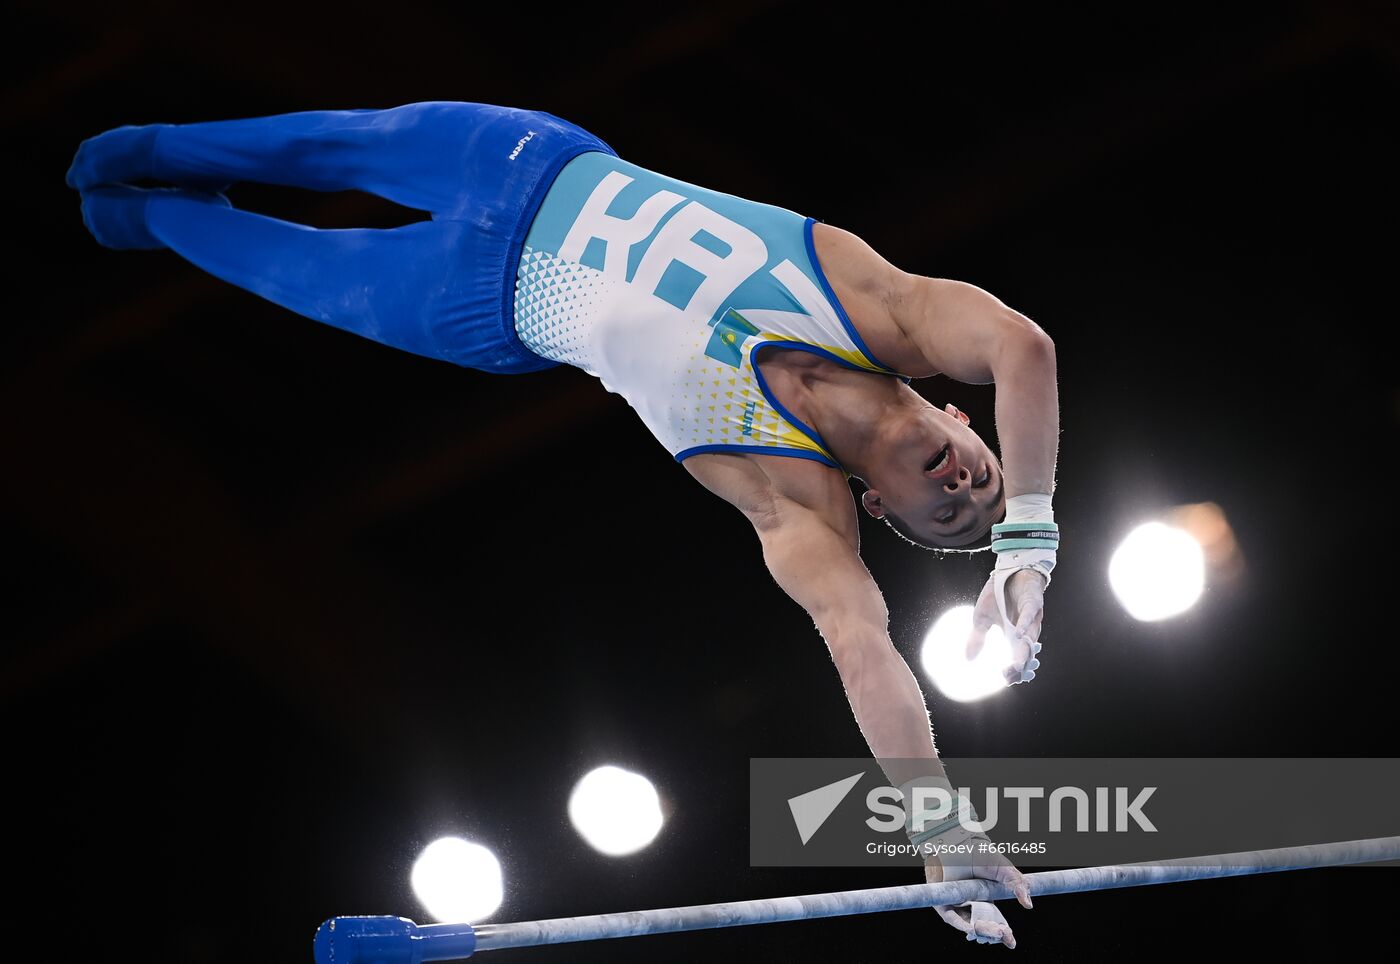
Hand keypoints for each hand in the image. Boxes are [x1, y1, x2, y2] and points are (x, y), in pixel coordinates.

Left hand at [926, 852, 1033, 947]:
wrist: (961, 843)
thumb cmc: (980, 855)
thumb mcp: (1004, 870)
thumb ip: (1017, 885)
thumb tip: (1029, 904)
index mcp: (986, 902)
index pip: (995, 924)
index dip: (1003, 934)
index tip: (1011, 942)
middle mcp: (971, 906)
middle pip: (983, 929)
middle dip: (994, 935)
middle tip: (1004, 934)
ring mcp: (957, 906)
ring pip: (969, 927)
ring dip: (982, 932)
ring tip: (995, 931)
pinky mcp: (943, 904)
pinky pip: (952, 919)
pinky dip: (963, 925)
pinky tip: (973, 929)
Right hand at [966, 568, 1045, 684]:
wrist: (1008, 572)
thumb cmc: (997, 596)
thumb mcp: (982, 619)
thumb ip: (977, 639)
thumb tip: (968, 659)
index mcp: (1014, 638)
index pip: (1018, 660)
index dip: (1015, 671)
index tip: (1005, 680)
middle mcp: (1026, 632)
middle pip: (1026, 655)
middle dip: (1020, 668)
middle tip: (1010, 676)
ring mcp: (1031, 619)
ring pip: (1030, 639)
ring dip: (1024, 653)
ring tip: (1016, 666)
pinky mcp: (1033, 604)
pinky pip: (1029, 616)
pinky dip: (1024, 625)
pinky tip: (1017, 634)